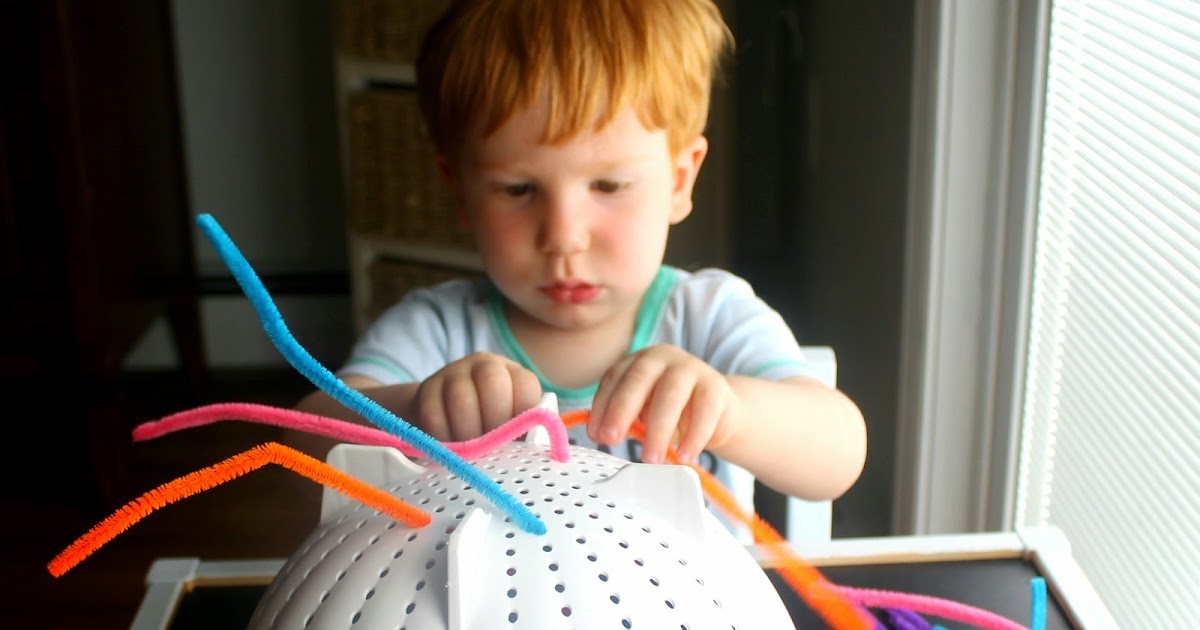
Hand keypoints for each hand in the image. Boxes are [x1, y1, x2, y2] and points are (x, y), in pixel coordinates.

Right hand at [414, 352, 542, 440]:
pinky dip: (443, 438)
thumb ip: (527, 433)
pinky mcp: (427, 388)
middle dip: (494, 422)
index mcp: (513, 374)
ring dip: (467, 434)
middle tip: (491, 445)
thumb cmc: (489, 425)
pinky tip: (449, 445)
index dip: (522, 417)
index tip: (515, 437)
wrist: (445, 415)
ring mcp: (454, 372)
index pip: (526, 387)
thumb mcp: (512, 425)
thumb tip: (540, 446)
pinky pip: (434, 415)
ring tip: (470, 450)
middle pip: (493, 384)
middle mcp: (485, 365)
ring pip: (462, 400)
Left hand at [589, 344, 738, 463]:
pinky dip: (693, 437)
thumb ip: (623, 419)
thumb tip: (600, 434)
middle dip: (622, 410)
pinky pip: (704, 411)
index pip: (614, 378)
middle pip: (639, 380)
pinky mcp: (716, 387)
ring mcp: (692, 368)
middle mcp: (663, 359)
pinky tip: (684, 456)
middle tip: (612, 439)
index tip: (596, 434)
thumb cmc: (673, 410)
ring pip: (670, 394)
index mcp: (638, 361)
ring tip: (650, 458)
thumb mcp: (643, 412)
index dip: (602, 405)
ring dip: (657, 429)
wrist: (718, 410)